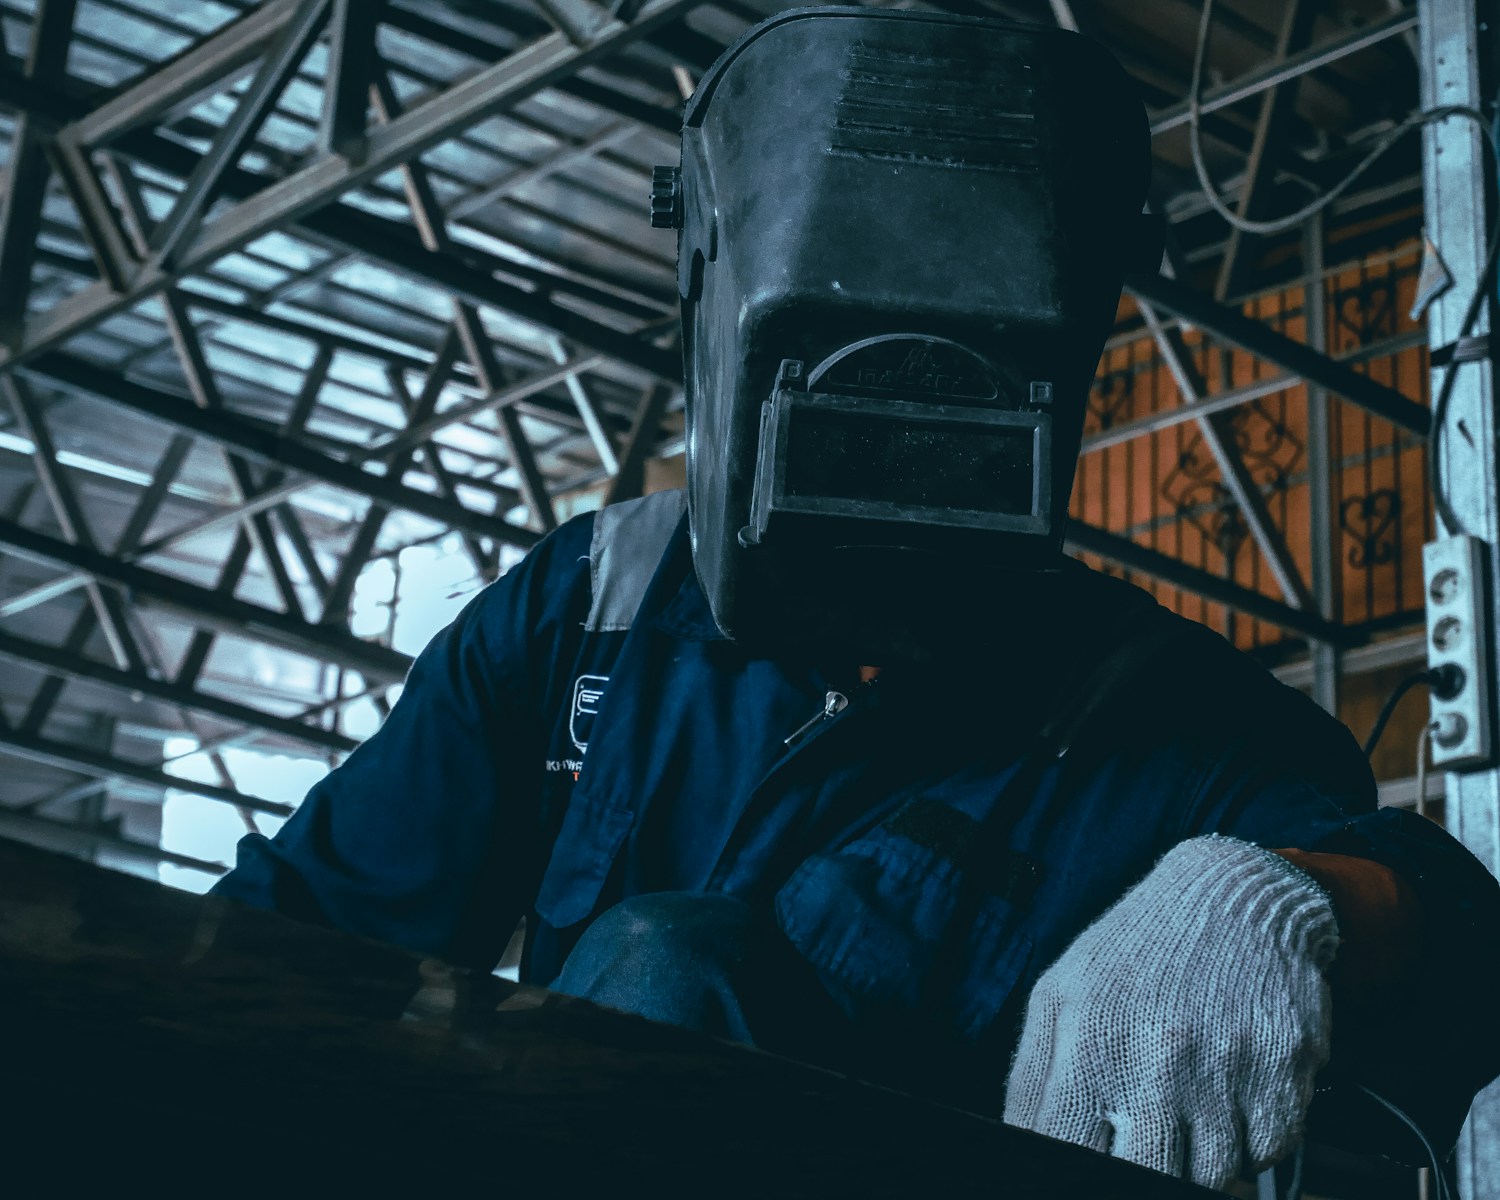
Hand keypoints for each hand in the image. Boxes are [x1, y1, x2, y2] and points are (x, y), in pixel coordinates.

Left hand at [1003, 835, 1338, 1190]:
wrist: (1231, 895)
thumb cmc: (1135, 951)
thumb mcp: (1058, 994)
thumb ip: (1030, 1079)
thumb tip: (1022, 1145)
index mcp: (1091, 1042)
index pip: (1068, 1149)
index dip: (1077, 1168)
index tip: (1095, 1151)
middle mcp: (1158, 1061)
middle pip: (1147, 1176)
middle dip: (1144, 1170)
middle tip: (1145, 1142)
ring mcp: (1225, 1070)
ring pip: (1214, 1175)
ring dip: (1201, 1159)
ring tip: (1190, 1112)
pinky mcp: (1283, 1072)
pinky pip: (1266, 1151)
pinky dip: (1250, 1140)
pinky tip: (1232, 1093)